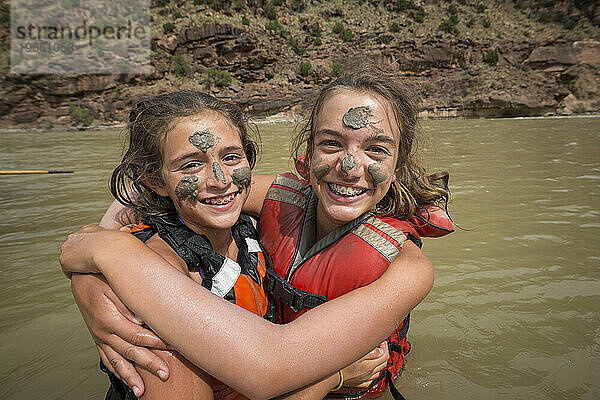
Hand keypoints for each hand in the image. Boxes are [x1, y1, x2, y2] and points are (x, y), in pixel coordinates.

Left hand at [60, 225, 118, 276]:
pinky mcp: (65, 261)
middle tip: (90, 264)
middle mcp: (75, 236)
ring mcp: (68, 248)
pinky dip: (75, 273)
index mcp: (88, 229)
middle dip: (80, 255)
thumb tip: (128, 231)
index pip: (84, 239)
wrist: (109, 251)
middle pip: (74, 248)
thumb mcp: (120, 235)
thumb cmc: (118, 244)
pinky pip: (68, 270)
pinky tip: (84, 275)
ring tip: (87, 271)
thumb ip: (119, 234)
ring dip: (77, 264)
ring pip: (70, 259)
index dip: (90, 248)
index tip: (96, 255)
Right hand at [71, 273, 170, 396]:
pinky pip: (106, 358)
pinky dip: (116, 370)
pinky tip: (125, 378)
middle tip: (164, 374)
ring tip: (141, 390)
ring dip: (130, 376)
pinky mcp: (98, 338)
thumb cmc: (99, 278)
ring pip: (116, 361)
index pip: (136, 336)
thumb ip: (128, 302)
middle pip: (129, 352)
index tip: (171, 346)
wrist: (80, 279)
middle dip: (148, 364)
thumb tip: (142, 318)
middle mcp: (103, 332)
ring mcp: (99, 337)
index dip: (155, 342)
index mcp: (108, 319)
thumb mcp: (114, 284)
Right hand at [341, 342, 388, 387]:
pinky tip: (371, 371)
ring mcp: (365, 378)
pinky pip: (371, 380)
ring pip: (378, 372)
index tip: (382, 342)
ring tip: (377, 357)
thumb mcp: (357, 355)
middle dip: (384, 354)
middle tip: (381, 347)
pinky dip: (374, 374)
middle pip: (383, 363)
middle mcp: (370, 373)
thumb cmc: (342, 366)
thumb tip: (380, 351)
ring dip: (380, 364)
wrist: (334, 377)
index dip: (385, 347)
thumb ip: (370, 353)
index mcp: (370, 365)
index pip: (384, 356)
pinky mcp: (360, 383)